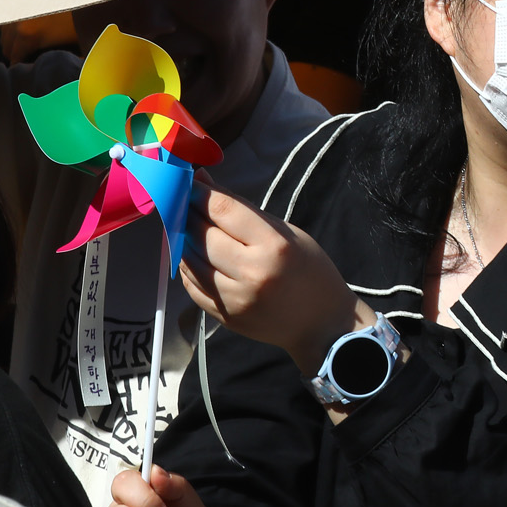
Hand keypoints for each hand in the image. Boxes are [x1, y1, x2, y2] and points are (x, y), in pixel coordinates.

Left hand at [180, 180, 372, 374]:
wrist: (323, 324)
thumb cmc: (311, 271)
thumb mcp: (288, 233)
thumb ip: (245, 211)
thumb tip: (205, 184)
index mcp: (274, 246)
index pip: (224, 211)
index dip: (201, 193)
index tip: (190, 183)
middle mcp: (252, 273)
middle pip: (202, 235)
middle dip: (188, 214)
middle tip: (183, 202)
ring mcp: (236, 299)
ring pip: (191, 262)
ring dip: (184, 241)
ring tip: (188, 228)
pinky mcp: (225, 317)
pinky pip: (193, 287)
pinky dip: (189, 268)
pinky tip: (196, 257)